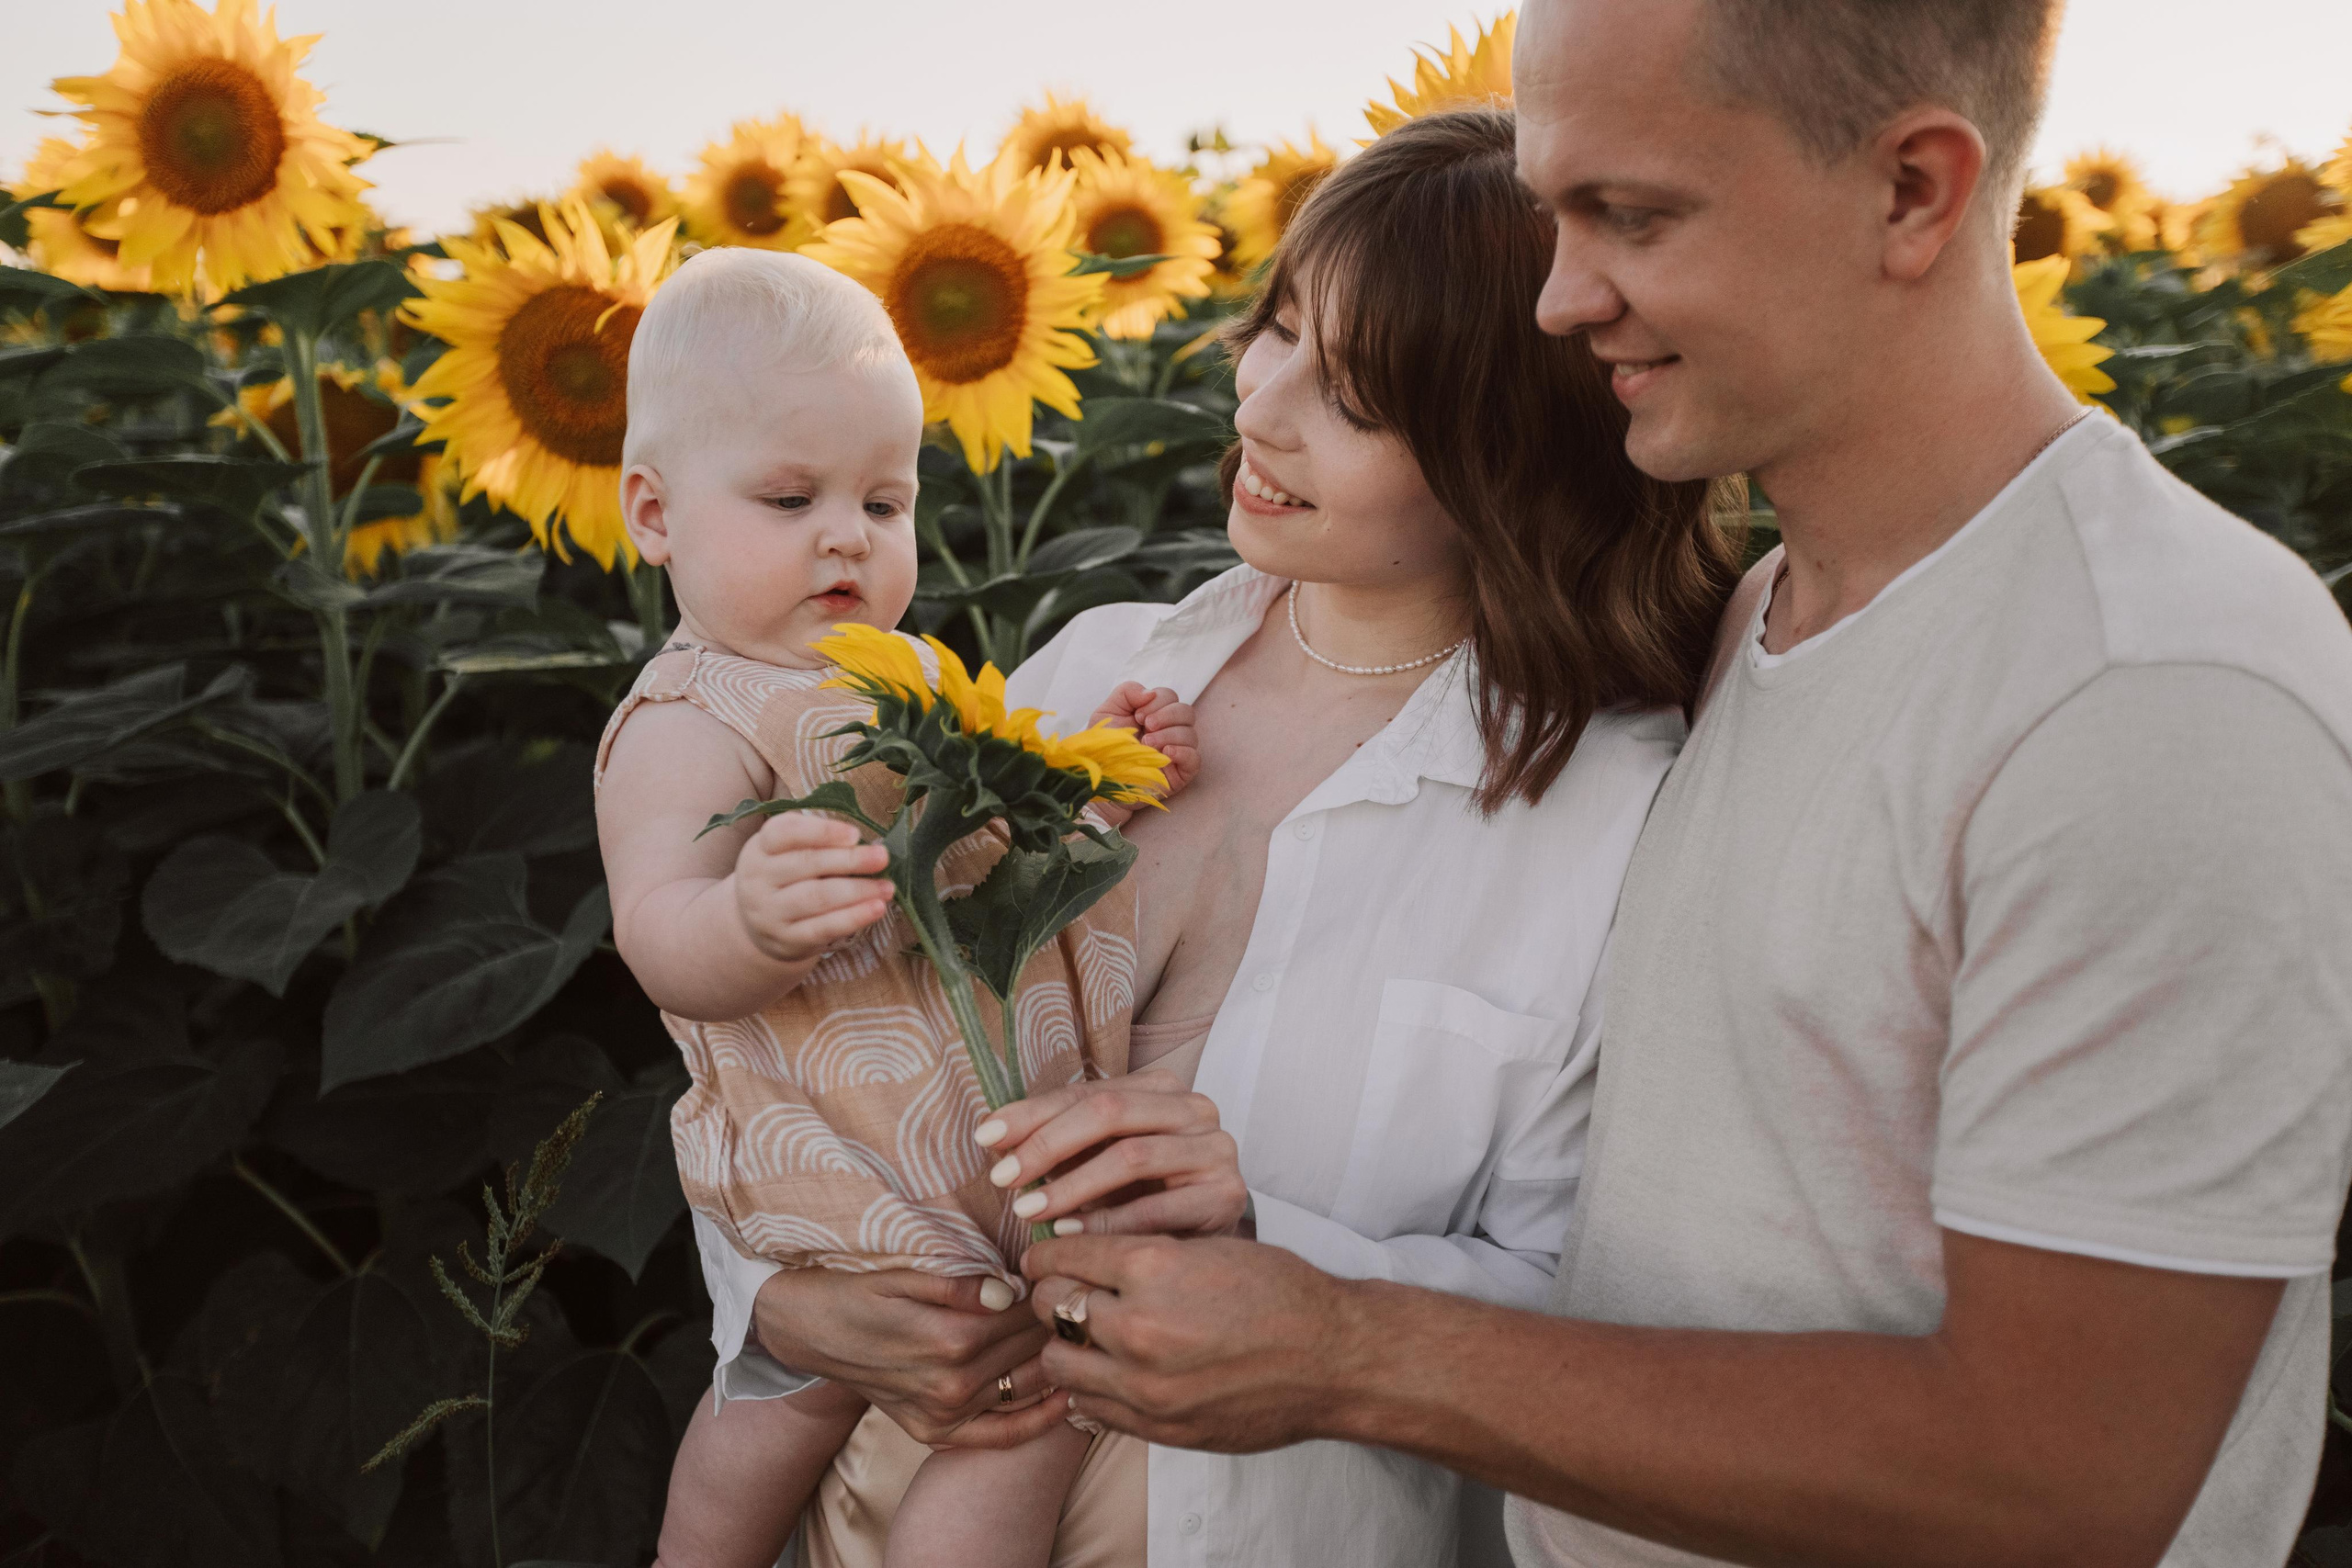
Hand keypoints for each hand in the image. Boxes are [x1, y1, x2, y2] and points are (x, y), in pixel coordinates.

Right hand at [731, 812, 893, 963]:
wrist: (759, 924)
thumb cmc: (786, 876)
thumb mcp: (788, 851)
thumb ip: (818, 841)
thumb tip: (864, 844)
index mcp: (761, 848)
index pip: (784, 832)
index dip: (821, 832)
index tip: (854, 834)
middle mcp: (759, 879)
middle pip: (806, 864)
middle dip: (850, 860)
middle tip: (882, 857)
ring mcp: (770, 912)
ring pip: (817, 897)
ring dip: (858, 891)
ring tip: (887, 887)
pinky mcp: (786, 939)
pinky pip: (823, 928)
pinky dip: (853, 917)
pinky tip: (876, 908)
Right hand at [749, 1266, 1070, 1448]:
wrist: (809, 1332)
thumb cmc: (858, 1290)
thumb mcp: (903, 1273)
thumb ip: (959, 1285)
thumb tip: (1009, 1290)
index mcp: (950, 1336)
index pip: (1026, 1312)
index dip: (1050, 1289)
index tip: (1063, 1271)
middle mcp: (952, 1383)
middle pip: (1032, 1347)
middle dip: (1057, 1322)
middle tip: (1076, 1299)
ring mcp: (945, 1414)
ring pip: (1027, 1386)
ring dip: (1058, 1361)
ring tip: (1078, 1336)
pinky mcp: (936, 1433)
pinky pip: (1002, 1435)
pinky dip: (1039, 1420)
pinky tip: (1066, 1397)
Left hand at [975, 1069, 1246, 1237]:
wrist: (1214, 1250)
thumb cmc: (1149, 1197)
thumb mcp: (1104, 1160)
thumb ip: (1062, 1142)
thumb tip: (995, 1138)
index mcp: (1162, 1088)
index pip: (1088, 1092)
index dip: (1032, 1113)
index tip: (986, 1137)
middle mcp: (1194, 1108)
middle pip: (1108, 1112)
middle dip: (1047, 1144)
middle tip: (1002, 1178)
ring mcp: (1215, 1149)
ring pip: (1130, 1156)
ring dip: (1070, 1185)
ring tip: (1028, 1210)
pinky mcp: (1225, 1195)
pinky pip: (1156, 1208)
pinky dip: (1106, 1222)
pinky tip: (1070, 1234)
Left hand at [1023, 1234, 1366, 1451]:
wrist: (1333, 1358)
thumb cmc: (1278, 1291)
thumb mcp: (1207, 1246)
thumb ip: (1142, 1251)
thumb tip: (1080, 1251)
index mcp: (1153, 1266)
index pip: (1062, 1257)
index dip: (1049, 1254)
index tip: (1048, 1258)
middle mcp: (1140, 1326)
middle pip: (1051, 1307)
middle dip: (1054, 1295)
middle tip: (1068, 1291)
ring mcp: (1146, 1385)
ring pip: (1059, 1362)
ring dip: (1067, 1344)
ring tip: (1089, 1335)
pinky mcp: (1158, 1426)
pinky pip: (1090, 1405)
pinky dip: (1091, 1385)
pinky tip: (1113, 1370)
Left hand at [1090, 683, 1200, 801]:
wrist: (1102, 777)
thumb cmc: (1106, 746)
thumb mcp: (1108, 711)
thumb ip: (1127, 692)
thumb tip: (1150, 693)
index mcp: (1155, 713)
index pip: (1170, 696)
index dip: (1158, 701)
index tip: (1138, 715)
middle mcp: (1169, 730)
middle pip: (1186, 711)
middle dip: (1166, 715)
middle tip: (1146, 726)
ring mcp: (1177, 751)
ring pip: (1190, 733)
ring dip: (1168, 734)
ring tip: (1147, 744)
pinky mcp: (1181, 772)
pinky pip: (1195, 758)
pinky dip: (1182, 752)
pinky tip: (1165, 753)